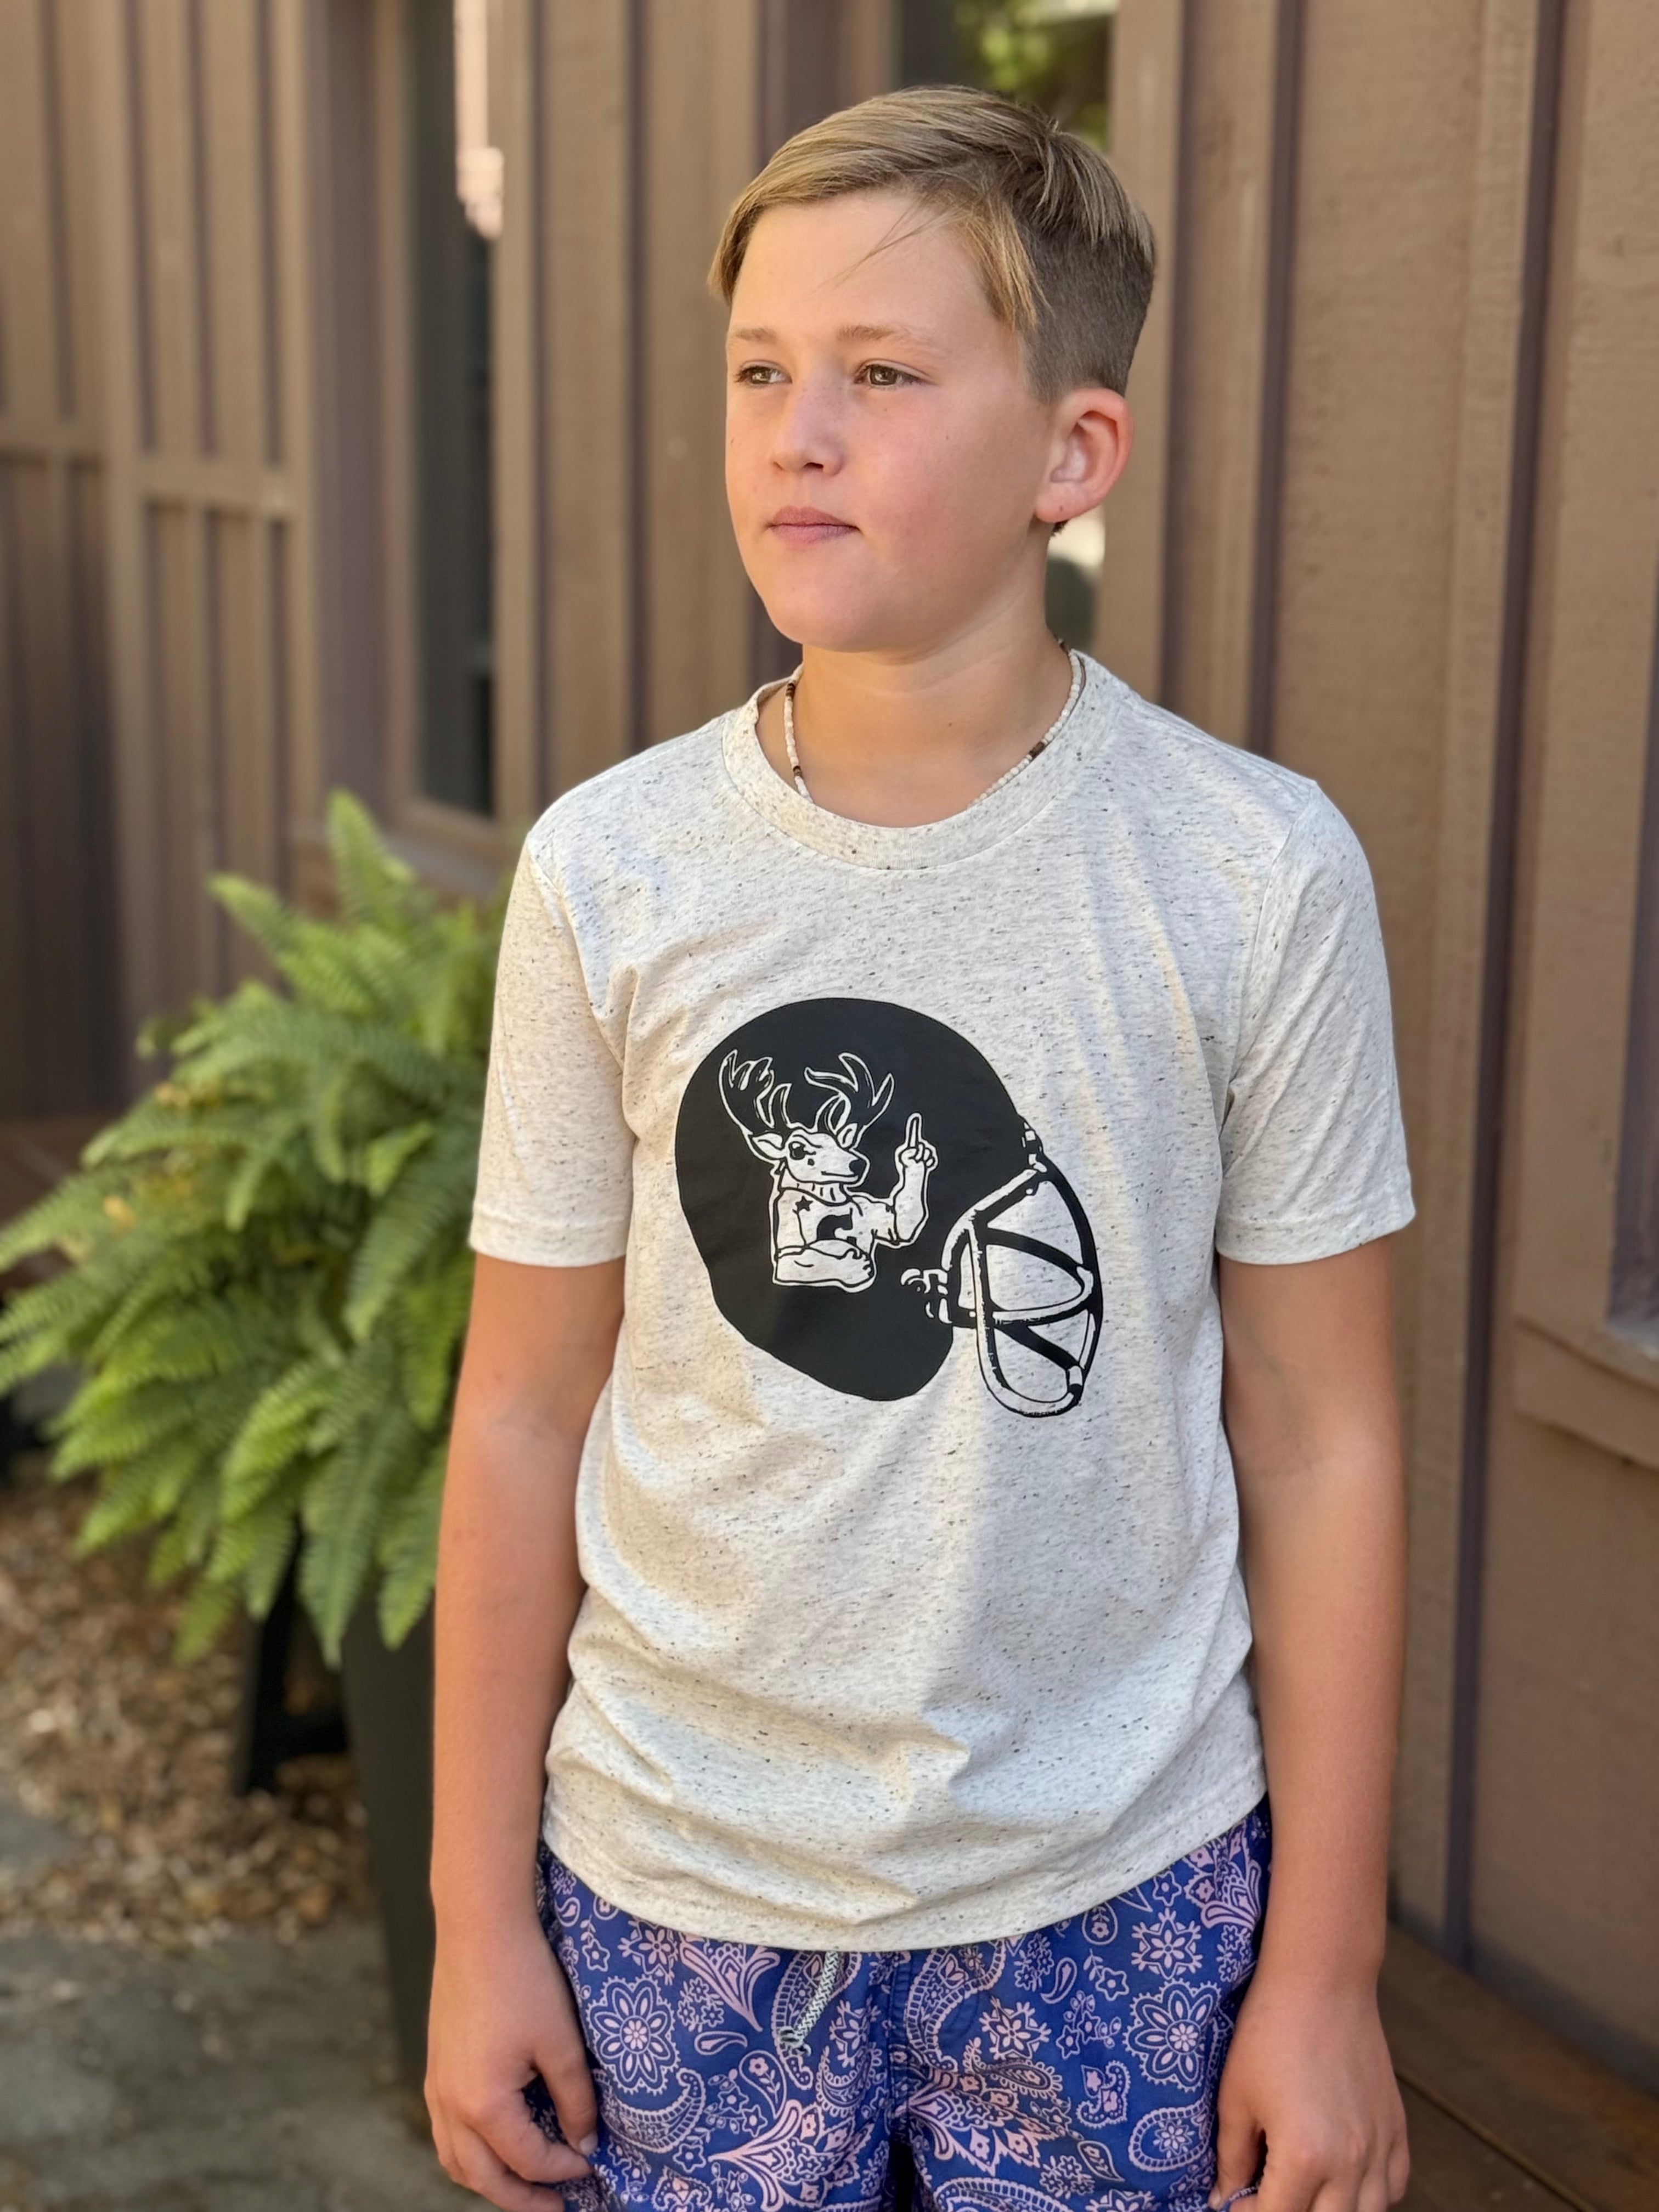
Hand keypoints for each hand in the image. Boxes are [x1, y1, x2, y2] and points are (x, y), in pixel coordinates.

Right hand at [426, 1913, 597, 2209]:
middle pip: (483, 2178)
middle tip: (555, 2209)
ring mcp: (436, 2087)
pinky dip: (469, 2153)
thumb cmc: (524, 1979)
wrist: (479, 1926)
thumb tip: (585, 2142)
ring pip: (455, 2161)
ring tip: (524, 2186)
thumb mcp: (561, 2041)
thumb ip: (575, 2098)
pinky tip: (494, 2144)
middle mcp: (450, 2105)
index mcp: (483, 2104)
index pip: (529, 2159)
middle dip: (521, 2199)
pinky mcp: (434, 2068)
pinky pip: (445, 2133)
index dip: (565, 2168)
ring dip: (489, 2182)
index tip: (593, 2163)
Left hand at [897, 1112, 937, 1170]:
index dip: (914, 1125)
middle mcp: (919, 1145)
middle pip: (923, 1145)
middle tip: (915, 1161)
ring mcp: (926, 1151)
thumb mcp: (901, 1158)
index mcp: (910, 1144)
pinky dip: (929, 1165)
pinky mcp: (932, 1158)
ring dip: (924, 1160)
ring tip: (920, 1164)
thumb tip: (913, 1149)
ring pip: (929, 1152)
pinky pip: (933, 1159)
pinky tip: (925, 1166)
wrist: (913, 1178)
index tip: (916, 1116)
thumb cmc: (905, 1167)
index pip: (913, 1133)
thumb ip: (905, 1152)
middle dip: (919, 1154)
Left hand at [1208, 1969, 1408, 2211]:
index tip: (1236, 2200)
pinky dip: (1370, 2195)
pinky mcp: (1396, 2129)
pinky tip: (1343, 2177)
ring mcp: (1379, 2147)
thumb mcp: (1236, 2096)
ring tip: (1305, 2188)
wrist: (1322, 1981)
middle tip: (1267, 2194)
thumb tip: (1222, 2198)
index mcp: (1304, 2155)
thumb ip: (1231, 2157)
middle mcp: (1350, 2162)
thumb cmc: (1270, 2031)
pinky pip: (1393, 2187)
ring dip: (1333, 2211)